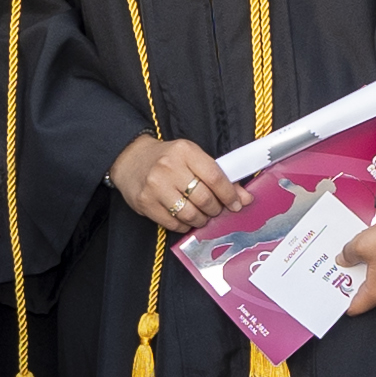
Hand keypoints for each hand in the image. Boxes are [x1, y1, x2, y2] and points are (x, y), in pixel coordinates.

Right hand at [114, 135, 242, 232]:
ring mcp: (155, 186)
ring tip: (202, 215)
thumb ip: (219, 176)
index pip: (215, 177)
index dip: (229, 194)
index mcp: (185, 151)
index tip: (236, 204)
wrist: (130, 159)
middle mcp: (169, 167)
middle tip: (216, 210)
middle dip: (215, 209)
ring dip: (201, 219)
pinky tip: (185, 218)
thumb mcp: (192, 158)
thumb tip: (244, 198)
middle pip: (204, 198)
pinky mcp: (145, 203)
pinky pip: (173, 223)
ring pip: (190, 213)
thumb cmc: (167, 159)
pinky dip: (184, 225)